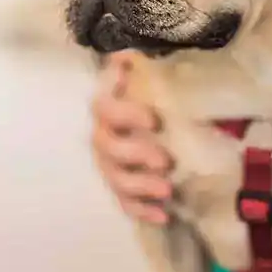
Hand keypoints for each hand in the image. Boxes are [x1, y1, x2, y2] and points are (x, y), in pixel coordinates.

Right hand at [91, 52, 172, 223]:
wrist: (166, 125)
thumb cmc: (159, 97)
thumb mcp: (157, 77)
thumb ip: (141, 66)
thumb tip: (123, 56)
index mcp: (110, 108)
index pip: (104, 107)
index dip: (124, 114)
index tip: (154, 120)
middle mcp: (104, 136)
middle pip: (107, 146)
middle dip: (135, 154)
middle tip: (166, 160)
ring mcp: (111, 165)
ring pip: (114, 178)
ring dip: (139, 185)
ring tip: (167, 189)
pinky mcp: (123, 189)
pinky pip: (125, 203)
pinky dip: (142, 211)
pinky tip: (163, 215)